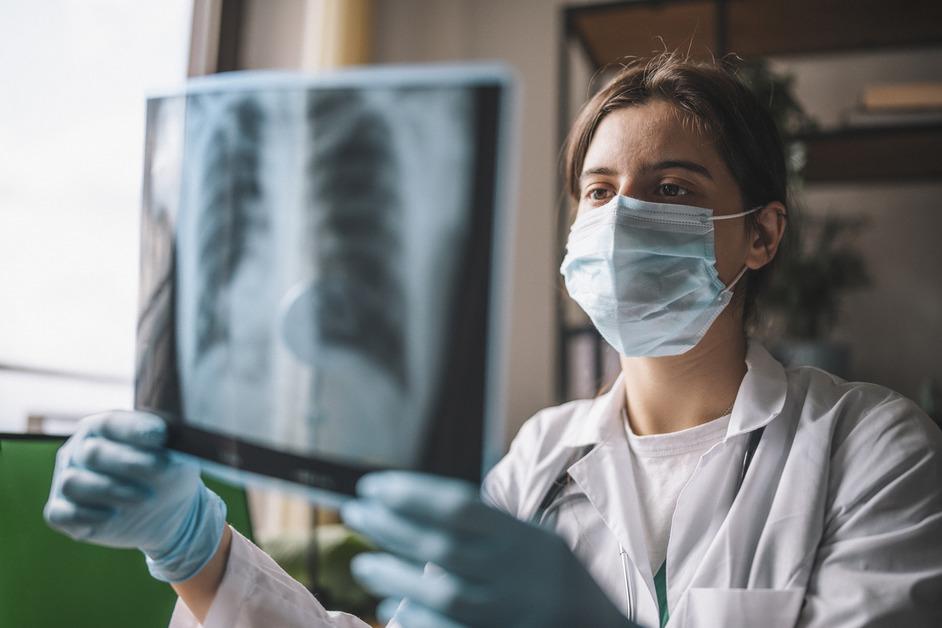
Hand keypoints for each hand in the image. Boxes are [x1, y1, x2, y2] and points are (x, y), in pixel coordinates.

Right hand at [44, 411, 226, 582]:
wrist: (169, 510)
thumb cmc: (170, 472)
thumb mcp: (178, 456)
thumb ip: (169, 445)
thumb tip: (164, 437)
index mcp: (105, 428)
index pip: (111, 423)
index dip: (133, 428)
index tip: (160, 436)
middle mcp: (80, 450)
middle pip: (92, 452)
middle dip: (127, 462)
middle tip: (159, 470)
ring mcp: (68, 479)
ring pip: (73, 482)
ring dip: (109, 490)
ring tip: (144, 498)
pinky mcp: (63, 511)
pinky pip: (61, 513)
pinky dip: (84, 516)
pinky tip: (112, 517)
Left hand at [341, 472, 634, 627]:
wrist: (595, 626)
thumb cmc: (554, 574)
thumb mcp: (531, 536)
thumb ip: (485, 524)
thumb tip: (420, 506)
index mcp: (519, 536)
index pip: (458, 506)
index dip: (410, 494)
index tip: (373, 485)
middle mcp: (513, 572)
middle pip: (441, 547)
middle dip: (391, 527)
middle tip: (355, 513)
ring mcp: (506, 611)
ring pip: (443, 594)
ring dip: (395, 577)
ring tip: (362, 563)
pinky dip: (419, 620)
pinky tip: (394, 606)